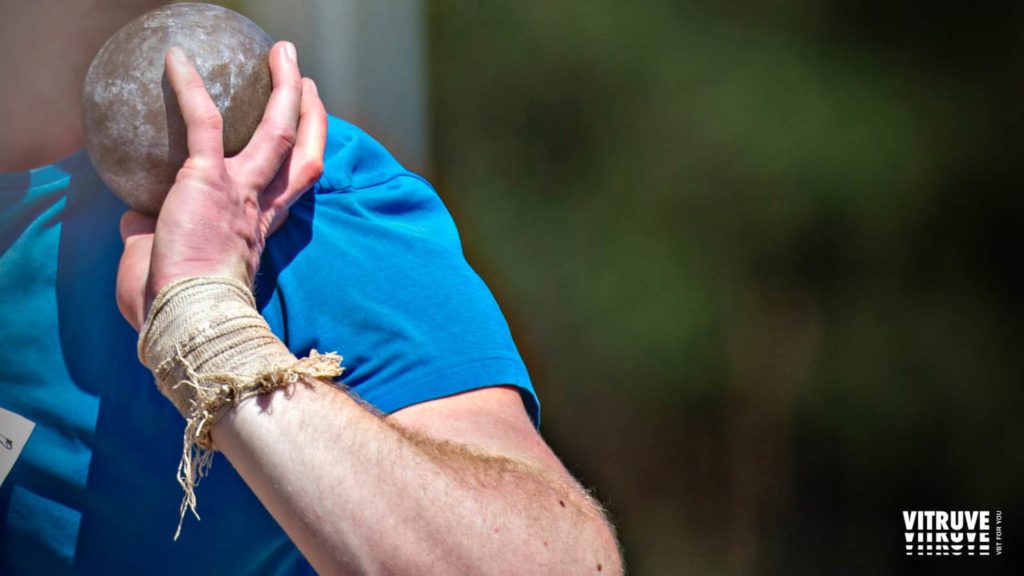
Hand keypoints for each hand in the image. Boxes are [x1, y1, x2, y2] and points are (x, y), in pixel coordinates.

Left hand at [116, 41, 326, 330]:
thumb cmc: (174, 307)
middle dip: (310, 114)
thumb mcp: (167, 268)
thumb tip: (137, 221)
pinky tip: (176, 59)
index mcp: (258, 229)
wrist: (185, 322)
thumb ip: (155, 238)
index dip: (303, 153)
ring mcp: (239, 192)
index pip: (292, 184)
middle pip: (302, 152)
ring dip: (285, 90)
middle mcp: (259, 207)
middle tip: (306, 82)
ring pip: (277, 132)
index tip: (301, 131)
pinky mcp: (208, 180)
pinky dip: (190, 90)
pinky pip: (204, 123)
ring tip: (283, 54)